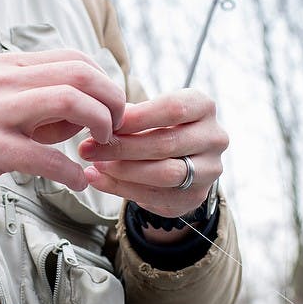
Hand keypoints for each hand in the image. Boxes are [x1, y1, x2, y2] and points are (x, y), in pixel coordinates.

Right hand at [0, 49, 126, 211]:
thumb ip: (34, 108)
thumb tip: (77, 119)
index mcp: (5, 67)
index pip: (75, 58)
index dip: (105, 83)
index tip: (112, 110)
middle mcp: (1, 81)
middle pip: (79, 73)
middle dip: (112, 100)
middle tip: (117, 128)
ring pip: (68, 101)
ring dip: (98, 125)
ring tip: (100, 148)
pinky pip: (43, 155)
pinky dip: (70, 170)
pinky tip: (76, 181)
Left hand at [78, 89, 227, 221]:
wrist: (179, 159)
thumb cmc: (156, 126)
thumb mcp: (147, 113)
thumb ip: (128, 116)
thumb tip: (99, 120)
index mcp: (203, 107)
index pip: (174, 109)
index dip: (138, 117)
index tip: (106, 122)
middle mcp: (214, 138)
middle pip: (167, 143)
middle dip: (123, 147)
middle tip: (88, 148)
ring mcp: (210, 170)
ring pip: (165, 174)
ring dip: (123, 170)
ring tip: (94, 165)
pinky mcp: (196, 196)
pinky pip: (158, 196)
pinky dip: (123, 189)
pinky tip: (99, 180)